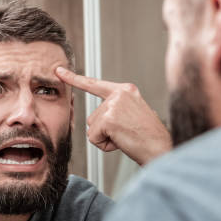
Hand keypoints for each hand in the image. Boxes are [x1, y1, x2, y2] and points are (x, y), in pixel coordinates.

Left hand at [56, 67, 171, 165]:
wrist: (161, 149)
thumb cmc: (149, 137)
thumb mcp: (133, 114)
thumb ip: (114, 110)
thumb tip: (95, 118)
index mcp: (126, 90)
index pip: (94, 84)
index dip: (74, 79)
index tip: (58, 71)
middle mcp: (120, 93)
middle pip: (92, 116)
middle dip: (104, 130)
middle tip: (127, 133)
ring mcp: (114, 105)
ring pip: (92, 127)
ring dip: (105, 137)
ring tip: (126, 137)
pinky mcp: (108, 119)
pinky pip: (93, 137)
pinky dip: (104, 145)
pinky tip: (121, 141)